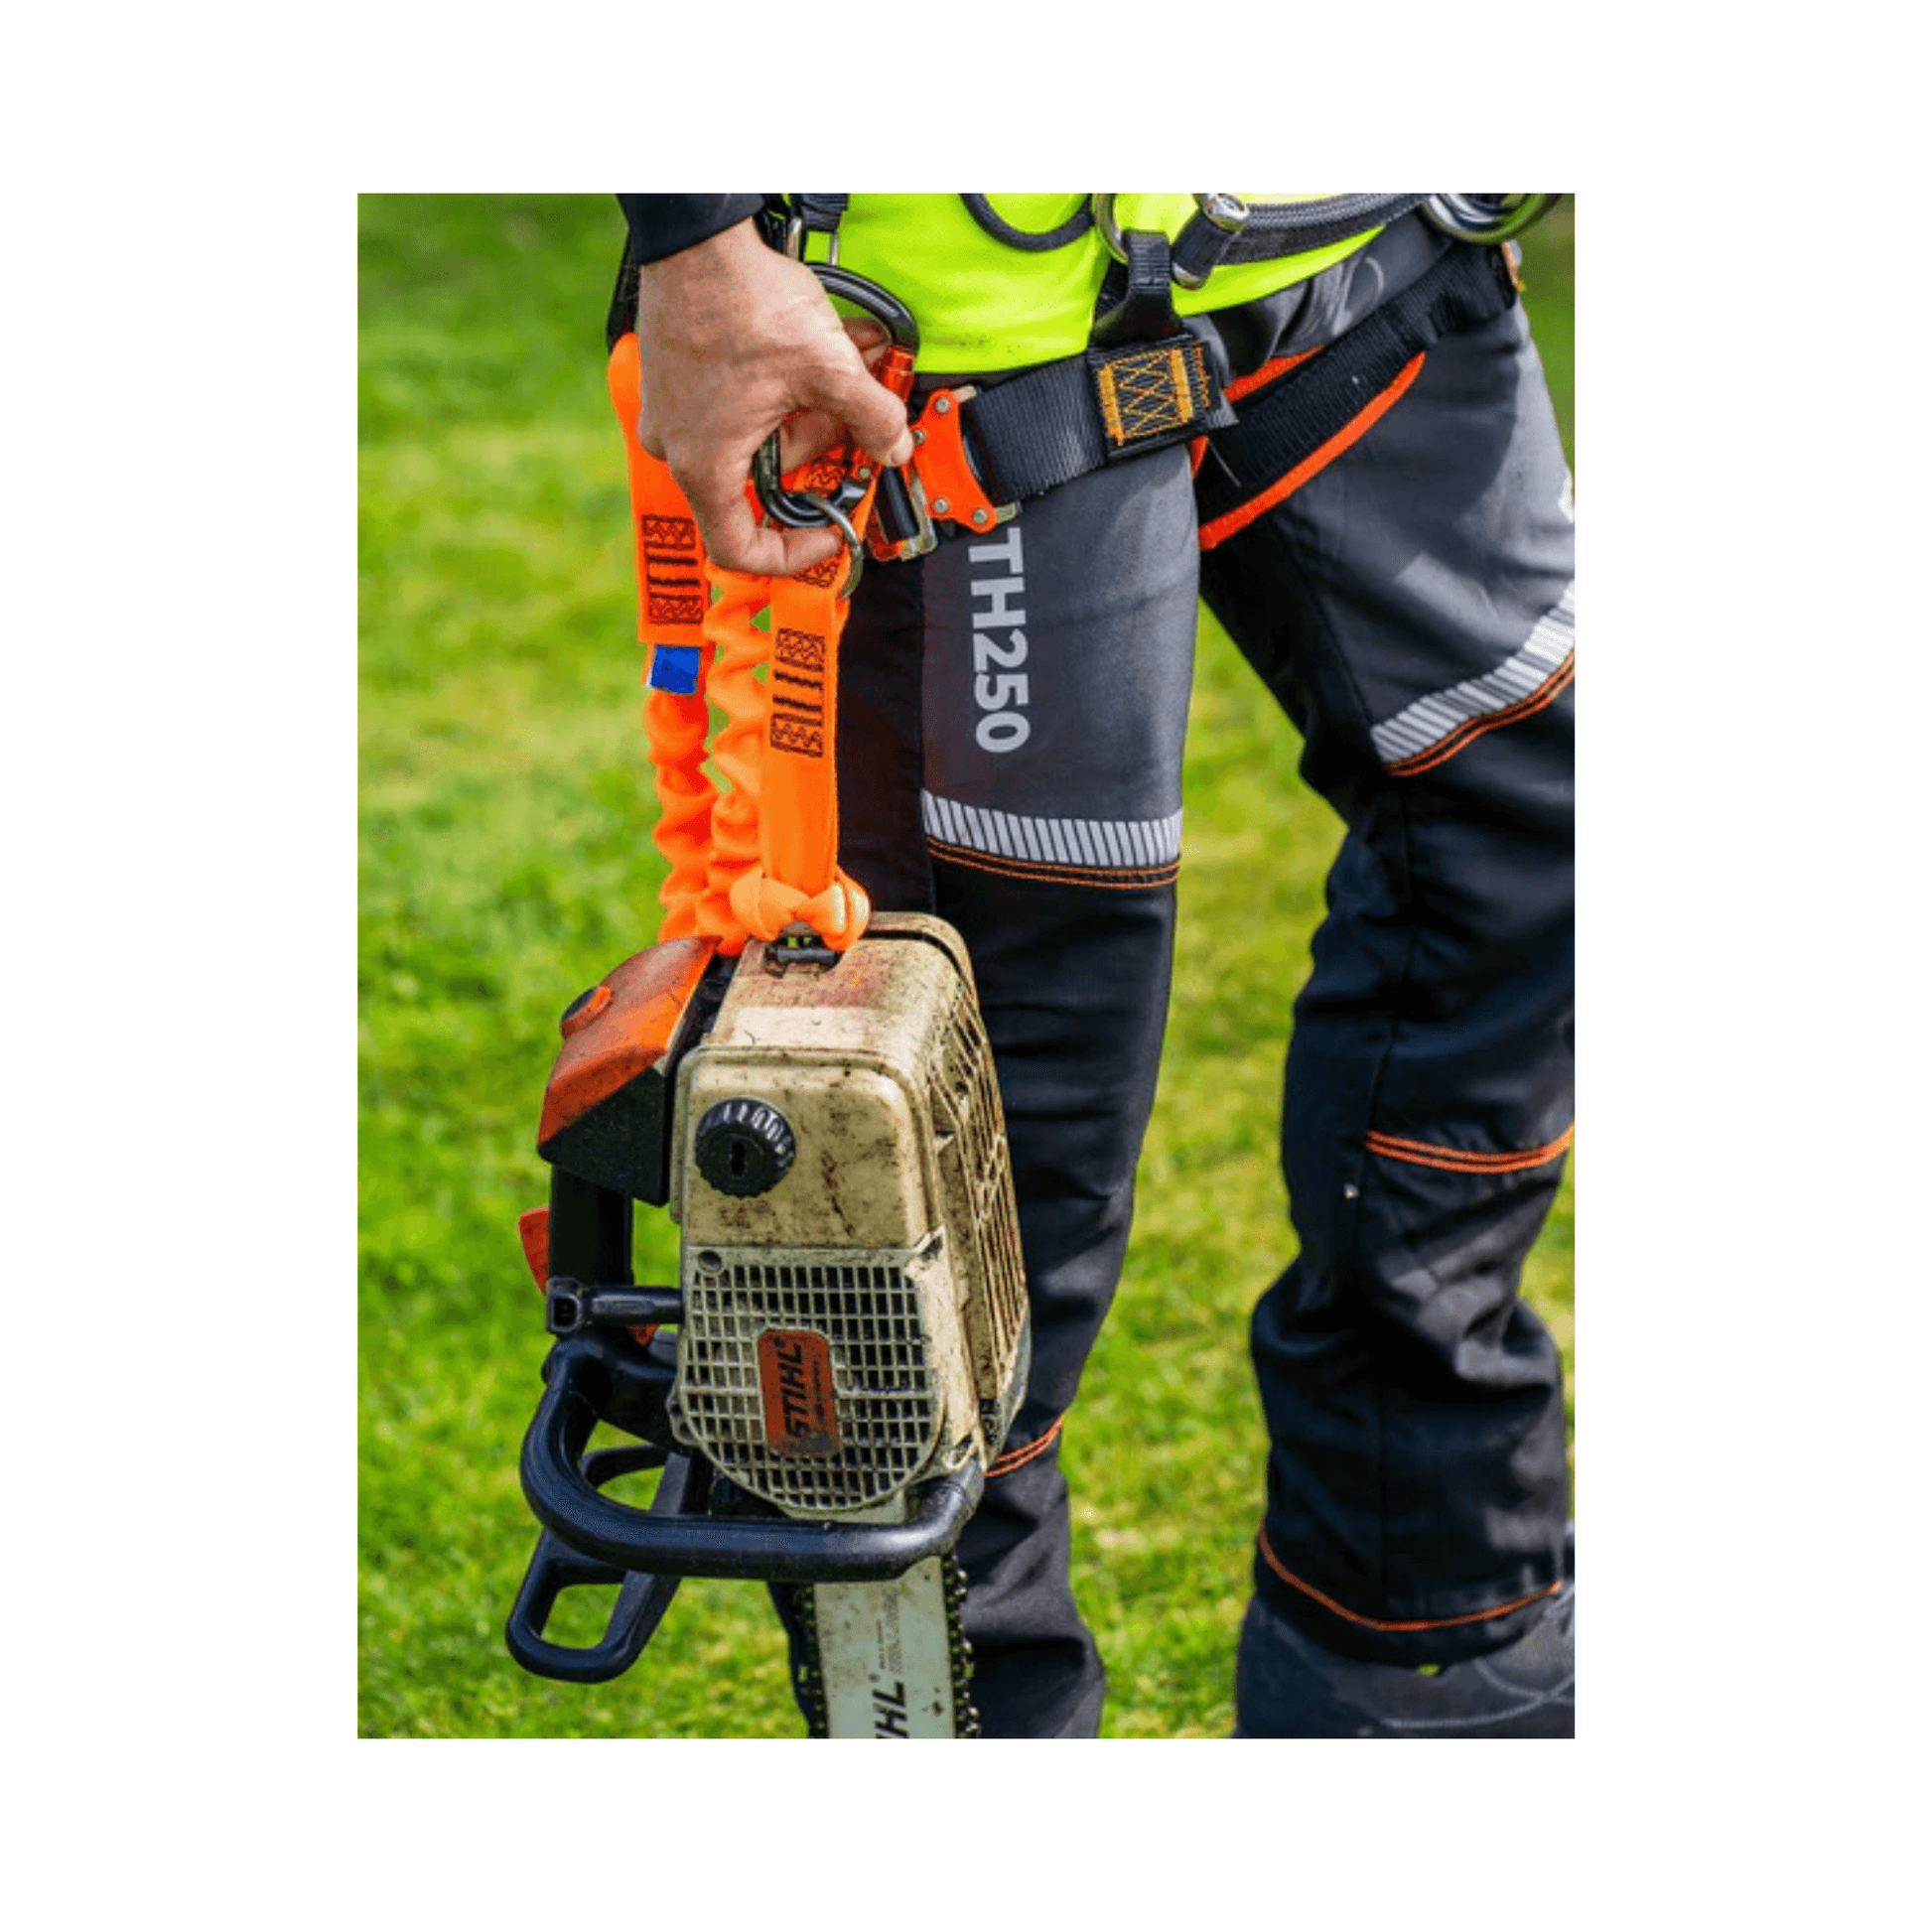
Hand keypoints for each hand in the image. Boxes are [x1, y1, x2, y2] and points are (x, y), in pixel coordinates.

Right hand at [634, 220, 914, 576]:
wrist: (696, 233)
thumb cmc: (739, 300)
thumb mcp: (827, 368)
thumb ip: (872, 419)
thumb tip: (895, 449)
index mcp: (705, 467)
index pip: (741, 548)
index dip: (792, 554)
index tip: (827, 530)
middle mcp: (682, 448)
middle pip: (769, 476)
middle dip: (827, 444)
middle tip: (866, 415)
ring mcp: (677, 411)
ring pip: (764, 432)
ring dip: (818, 404)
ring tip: (861, 361)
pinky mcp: (682, 377)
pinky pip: (744, 400)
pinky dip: (790, 383)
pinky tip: (832, 348)